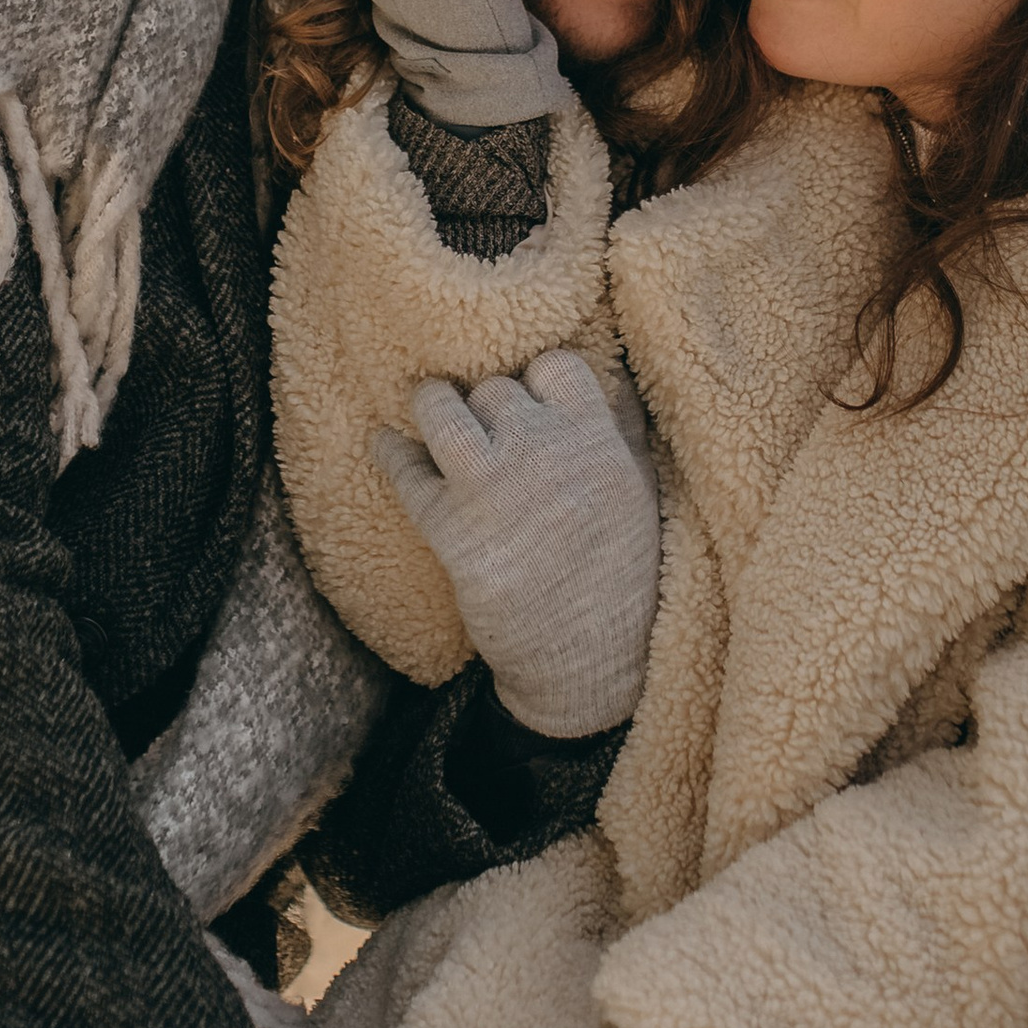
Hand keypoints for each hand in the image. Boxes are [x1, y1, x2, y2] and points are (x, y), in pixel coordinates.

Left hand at [373, 348, 660, 738]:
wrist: (588, 662)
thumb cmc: (624, 578)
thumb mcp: (641, 493)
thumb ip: (624, 430)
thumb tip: (616, 374)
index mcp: (596, 442)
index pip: (554, 365)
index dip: (536, 378)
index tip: (527, 395)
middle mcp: (542, 452)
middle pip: (494, 389)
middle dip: (485, 403)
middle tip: (479, 419)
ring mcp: (493, 487)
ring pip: (440, 410)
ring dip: (429, 404)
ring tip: (427, 406)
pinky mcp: (450, 528)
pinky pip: (405, 470)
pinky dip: (390, 452)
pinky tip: (386, 445)